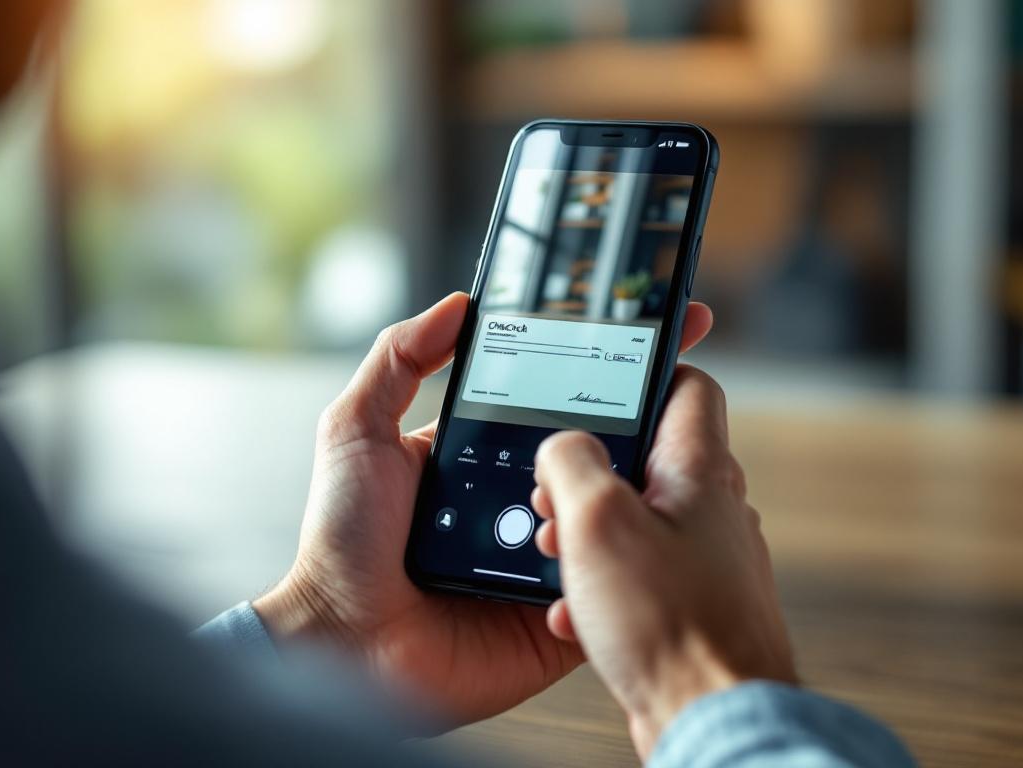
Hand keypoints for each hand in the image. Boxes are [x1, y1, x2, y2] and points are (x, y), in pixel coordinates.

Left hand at [254, 292, 714, 728]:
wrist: (346, 642)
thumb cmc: (342, 542)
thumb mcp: (357, 431)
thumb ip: (399, 359)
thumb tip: (460, 304)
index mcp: (489, 455)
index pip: (558, 400)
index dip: (607, 364)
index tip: (657, 325)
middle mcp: (526, 500)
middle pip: (603, 453)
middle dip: (649, 421)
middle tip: (680, 394)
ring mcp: (548, 556)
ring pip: (619, 513)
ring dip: (641, 487)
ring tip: (649, 466)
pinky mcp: (561, 613)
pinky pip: (611, 583)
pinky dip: (628, 562)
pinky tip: (638, 534)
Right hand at [531, 366, 795, 758]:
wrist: (710, 717)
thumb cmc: (670, 624)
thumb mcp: (597, 521)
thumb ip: (571, 462)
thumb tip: (561, 445)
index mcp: (700, 471)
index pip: (688, 387)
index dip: (644, 373)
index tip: (603, 378)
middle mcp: (712, 512)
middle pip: (647, 459)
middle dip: (588, 473)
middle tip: (555, 496)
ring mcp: (706, 562)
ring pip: (637, 522)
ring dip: (587, 534)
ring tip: (558, 554)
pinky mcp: (691, 608)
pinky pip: (636, 578)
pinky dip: (599, 585)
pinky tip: (573, 610)